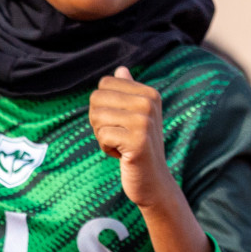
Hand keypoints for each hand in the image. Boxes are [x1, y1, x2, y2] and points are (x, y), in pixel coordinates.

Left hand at [88, 67, 179, 209]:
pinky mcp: (137, 141)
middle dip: (99, 121)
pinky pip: (102, 136)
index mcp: (149, 94)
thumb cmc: (138, 147)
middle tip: (118, 136)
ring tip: (121, 145)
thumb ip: (128, 93)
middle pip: (96, 98)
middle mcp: (149, 104)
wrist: (153, 181)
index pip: (104, 84)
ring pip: (97, 117)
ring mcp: (144, 122)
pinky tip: (123, 155)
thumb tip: (121, 70)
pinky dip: (106, 149)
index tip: (120, 122)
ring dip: (102, 136)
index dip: (103, 105)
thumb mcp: (135, 117)